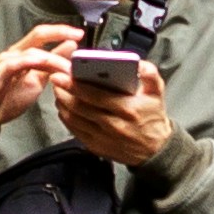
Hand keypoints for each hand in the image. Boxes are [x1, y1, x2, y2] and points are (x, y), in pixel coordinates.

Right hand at [0, 24, 84, 141]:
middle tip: (78, 36)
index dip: (62, 32)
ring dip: (53, 58)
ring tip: (69, 68)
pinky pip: (16, 63)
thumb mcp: (36, 82)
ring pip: (32, 51)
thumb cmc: (6, 99)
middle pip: (38, 34)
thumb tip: (68, 50)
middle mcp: (15, 53)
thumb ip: (50, 67)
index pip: (44, 35)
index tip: (80, 34)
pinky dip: (30, 62)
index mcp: (24, 54)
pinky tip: (43, 63)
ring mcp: (5, 62)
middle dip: (59, 32)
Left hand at [51, 57, 172, 168]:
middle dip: (64, 91)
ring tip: (58, 90)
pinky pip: (75, 130)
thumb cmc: (153, 117)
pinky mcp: (95, 147)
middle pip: (80, 107)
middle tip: (55, 78)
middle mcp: (113, 125)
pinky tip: (64, 107)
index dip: (75, 85)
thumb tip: (139, 64)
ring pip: (74, 119)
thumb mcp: (158, 92)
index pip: (95, 95)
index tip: (61, 74)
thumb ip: (150, 74)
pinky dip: (66, 117)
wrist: (155, 149)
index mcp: (127, 109)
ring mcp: (102, 138)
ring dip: (62, 103)